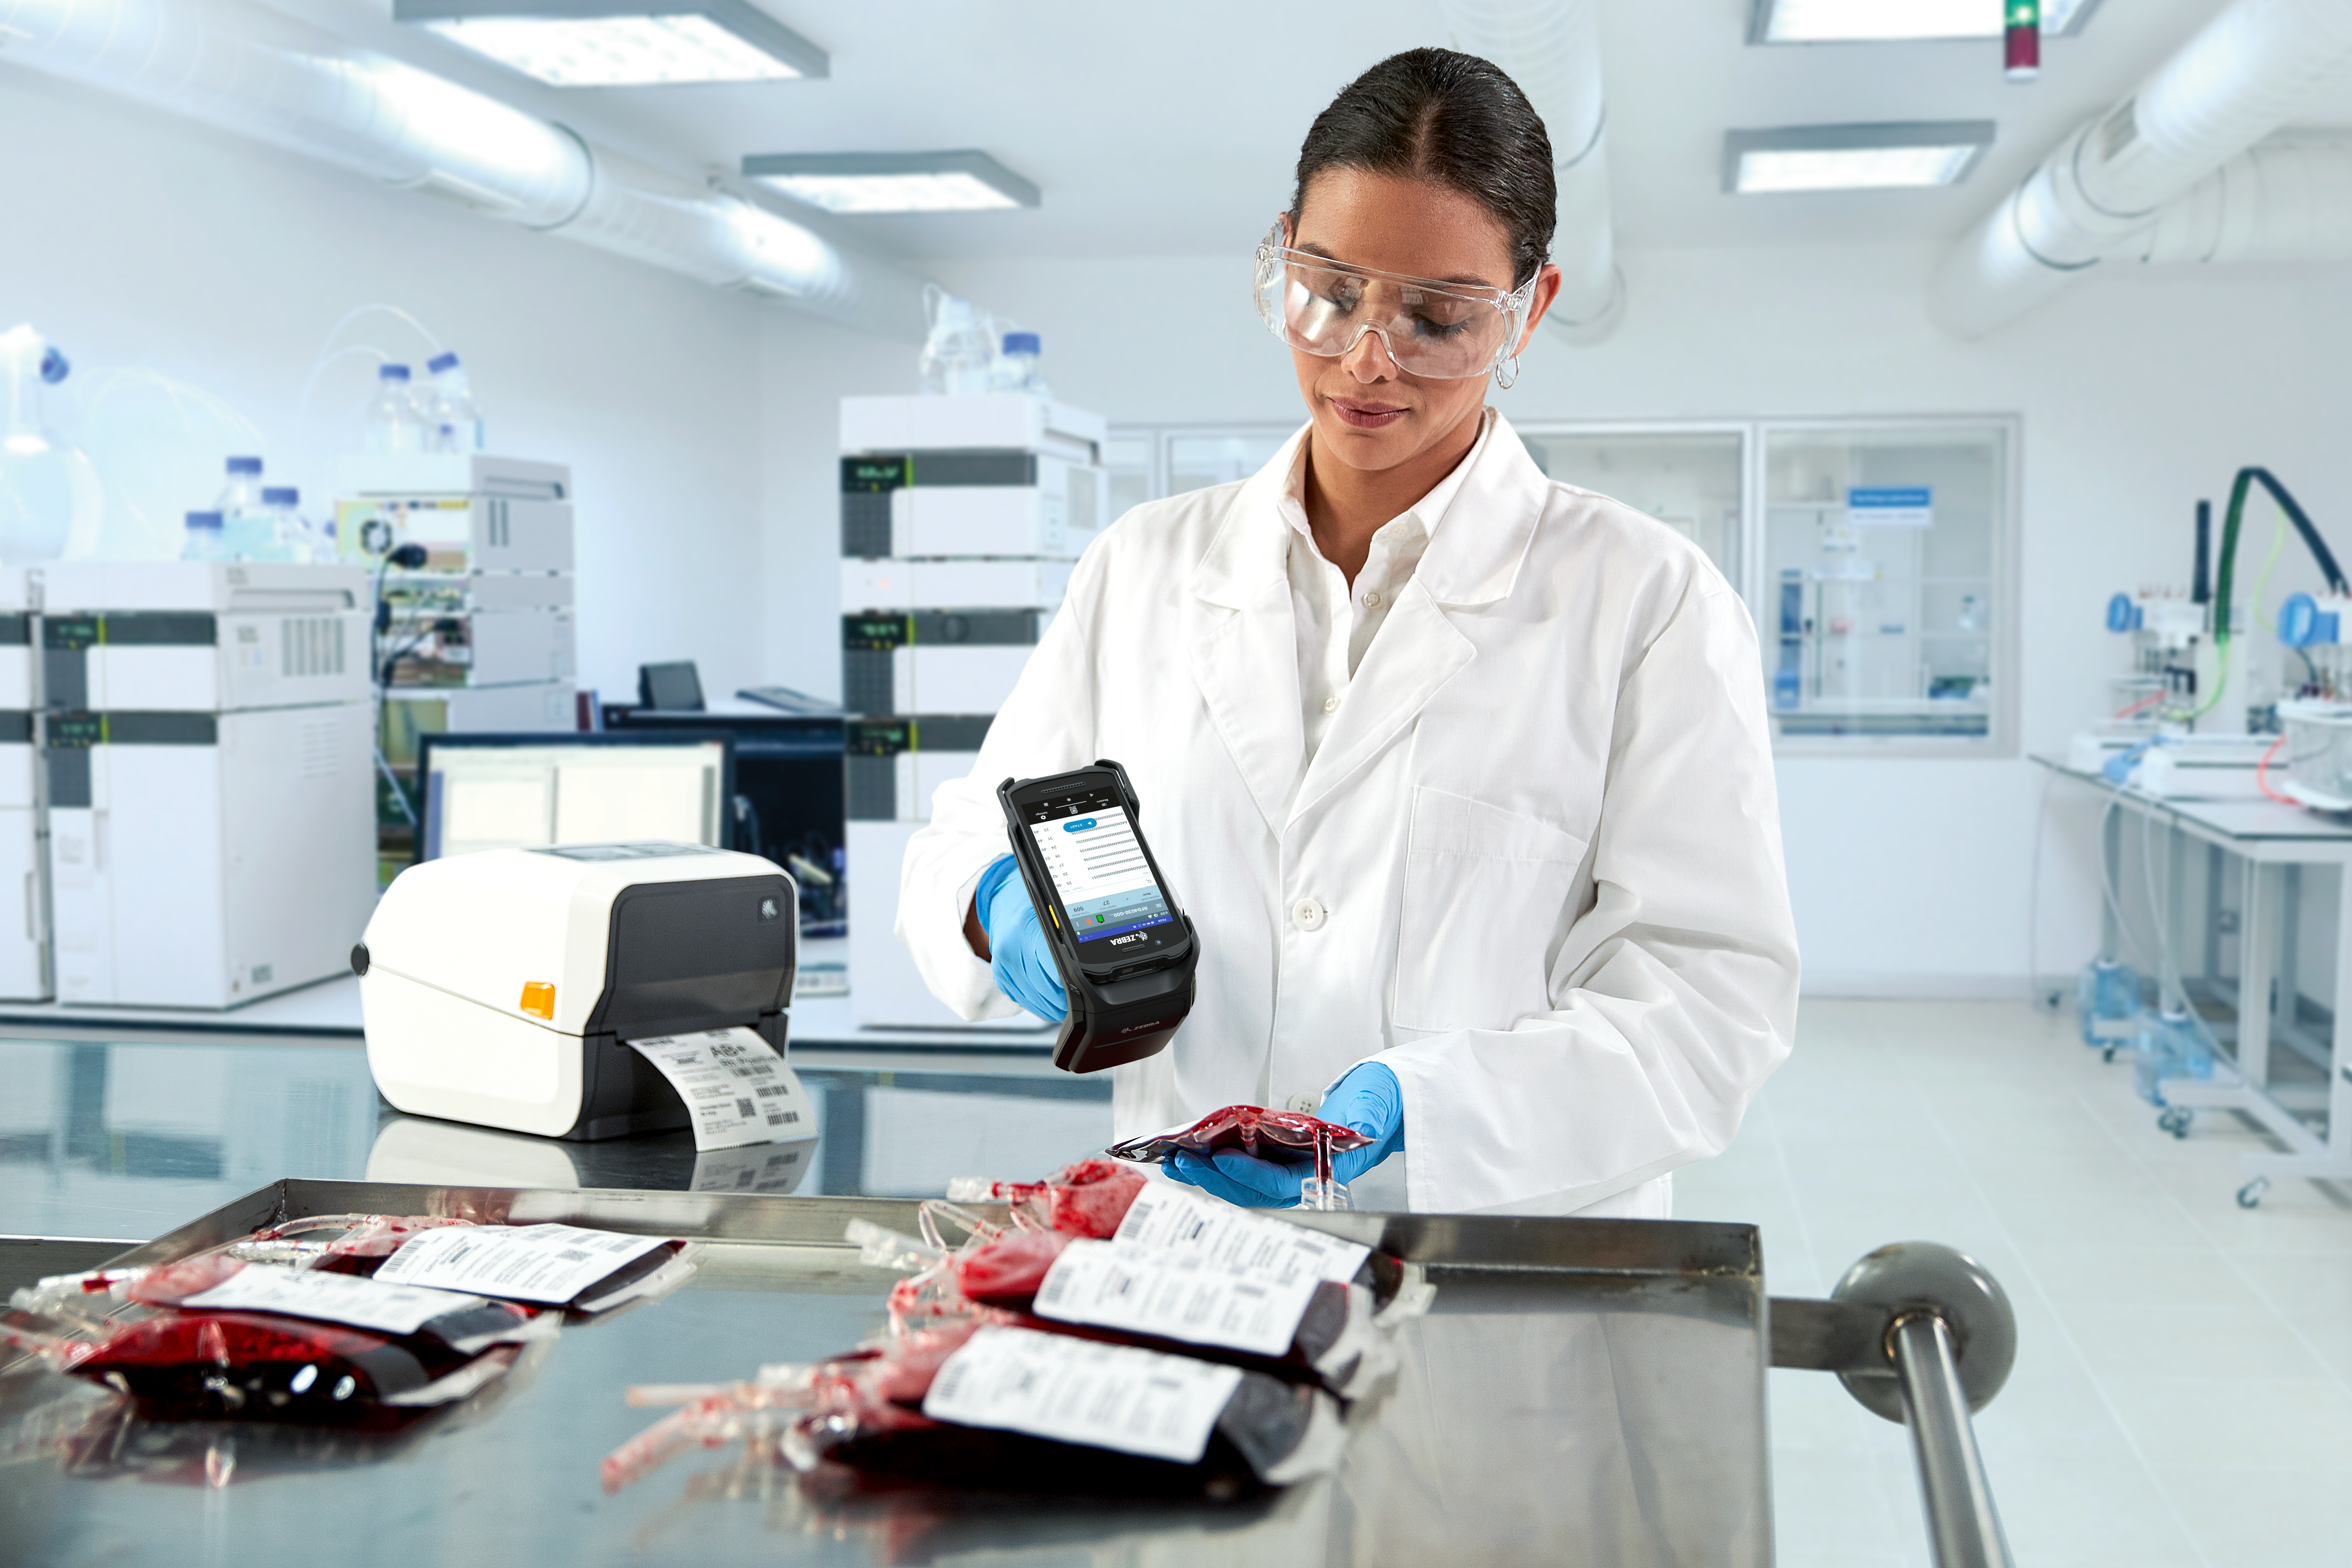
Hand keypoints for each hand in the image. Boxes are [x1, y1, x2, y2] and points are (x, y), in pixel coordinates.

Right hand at [974, 855, 1067, 1021]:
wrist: (1003, 898)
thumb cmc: (1031, 905)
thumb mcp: (1052, 914)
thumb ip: (1065, 939)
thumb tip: (1086, 969)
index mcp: (1028, 930)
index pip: (1055, 972)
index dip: (1070, 989)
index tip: (1083, 995)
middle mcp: (1012, 948)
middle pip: (1044, 989)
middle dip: (1063, 1001)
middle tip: (1079, 1004)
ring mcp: (1003, 964)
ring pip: (1032, 999)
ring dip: (1050, 1007)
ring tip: (1065, 1006)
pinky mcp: (999, 974)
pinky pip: (1021, 998)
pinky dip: (1036, 1003)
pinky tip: (1046, 1001)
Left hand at [1164, 1063, 1404, 1207]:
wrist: (1386, 1104)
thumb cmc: (1383, 1103)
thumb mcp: (1377, 1104)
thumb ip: (1368, 1117)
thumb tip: (1360, 1126)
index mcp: (1328, 1168)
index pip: (1281, 1182)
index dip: (1250, 1174)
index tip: (1222, 1158)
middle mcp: (1305, 1175)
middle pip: (1253, 1190)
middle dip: (1215, 1179)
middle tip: (1182, 1162)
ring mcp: (1289, 1168)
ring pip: (1243, 1185)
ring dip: (1208, 1176)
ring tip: (1175, 1162)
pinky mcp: (1278, 1158)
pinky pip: (1243, 1170)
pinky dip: (1215, 1166)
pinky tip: (1193, 1159)